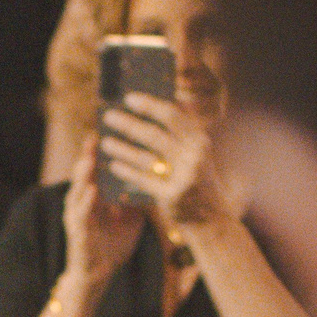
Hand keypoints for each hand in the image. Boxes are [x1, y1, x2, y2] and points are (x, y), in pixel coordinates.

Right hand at [62, 134, 143, 291]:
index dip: (101, 150)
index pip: (97, 168)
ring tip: (90, 157)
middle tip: (95, 134)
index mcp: (94, 197)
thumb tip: (159, 178)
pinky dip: (86, 202)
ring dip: (83, 173)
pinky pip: (81, 215)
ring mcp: (77, 217)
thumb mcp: (131, 216)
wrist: (98, 275)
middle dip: (89, 154)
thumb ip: (137, 196)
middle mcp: (82, 202)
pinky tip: (92, 190)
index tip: (110, 130)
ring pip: (78, 190)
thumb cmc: (112, 244)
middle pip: (84, 173)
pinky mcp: (77, 233)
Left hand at [103, 92, 239, 227]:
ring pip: (146, 158)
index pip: (172, 115)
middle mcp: (194, 155)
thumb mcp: (195, 154)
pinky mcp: (173, 195)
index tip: (128, 98)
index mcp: (199, 140)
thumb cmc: (196, 181)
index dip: (149, 105)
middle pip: (155, 135)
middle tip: (108, 116)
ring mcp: (185, 176)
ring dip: (122, 148)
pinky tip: (113, 166)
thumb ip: (179, 135)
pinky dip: (127, 171)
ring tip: (105, 142)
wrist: (211, 219)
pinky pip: (144, 180)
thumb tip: (151, 109)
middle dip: (129, 124)